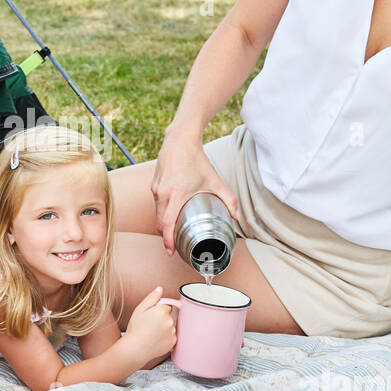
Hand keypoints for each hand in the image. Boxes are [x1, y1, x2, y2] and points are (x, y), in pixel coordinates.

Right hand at [124, 286, 177, 359]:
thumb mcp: (139, 310)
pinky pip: (172, 335)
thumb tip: (160, 289)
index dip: (159, 310)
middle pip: (170, 315)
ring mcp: (172, 332)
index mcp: (162, 311)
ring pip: (172, 326)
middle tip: (151, 325)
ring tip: (153, 333)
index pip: (167, 305)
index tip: (152, 316)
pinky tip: (156, 339)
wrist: (135, 349)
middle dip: (163, 318)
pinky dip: (167, 337)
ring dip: (165, 327)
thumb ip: (152, 298)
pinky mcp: (174, 342)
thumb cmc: (135, 330)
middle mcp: (169, 321)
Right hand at [151, 132, 238, 253]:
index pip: (166, 224)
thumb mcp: (214, 180)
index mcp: (175, 195)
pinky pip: (157, 203)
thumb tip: (236, 217)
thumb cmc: (196, 160)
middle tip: (173, 247)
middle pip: (160, 222)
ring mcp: (155, 188)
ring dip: (163, 223)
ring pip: (157, 212)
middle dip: (165, 236)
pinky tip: (170, 213)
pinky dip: (162, 211)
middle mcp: (162, 193)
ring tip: (172, 232)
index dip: (167, 240)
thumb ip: (228, 199)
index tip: (171, 251)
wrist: (179, 140)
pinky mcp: (154, 184)